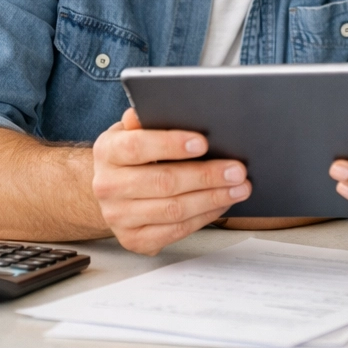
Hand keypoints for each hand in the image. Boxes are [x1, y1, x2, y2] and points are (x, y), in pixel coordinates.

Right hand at [91, 107, 251, 254]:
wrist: (112, 188)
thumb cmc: (133, 153)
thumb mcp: (134, 129)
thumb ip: (148, 119)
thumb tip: (163, 108)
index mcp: (107, 150)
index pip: (138, 146)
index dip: (172, 144)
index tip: (204, 142)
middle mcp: (107, 186)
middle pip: (163, 182)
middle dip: (206, 175)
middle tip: (237, 170)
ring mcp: (118, 217)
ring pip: (173, 210)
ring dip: (212, 199)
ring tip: (239, 187)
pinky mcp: (134, 239)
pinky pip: (175, 231)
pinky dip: (204, 217)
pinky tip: (222, 203)